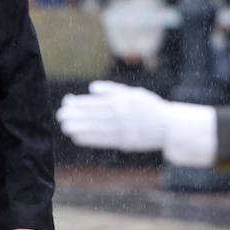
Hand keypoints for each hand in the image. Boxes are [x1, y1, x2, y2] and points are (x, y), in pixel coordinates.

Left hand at [56, 81, 173, 151]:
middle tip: (60, 115)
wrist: (169, 127)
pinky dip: (90, 139)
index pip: (96, 102)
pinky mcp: (124, 142)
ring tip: (65, 127)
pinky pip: (104, 140)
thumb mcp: (133, 93)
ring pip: (97, 128)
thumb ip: (112, 89)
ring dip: (80, 128)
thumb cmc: (149, 107)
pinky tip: (78, 137)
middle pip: (94, 115)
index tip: (66, 103)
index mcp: (122, 101)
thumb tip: (92, 87)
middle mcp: (121, 115)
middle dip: (76, 115)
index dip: (80, 103)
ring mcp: (123, 129)